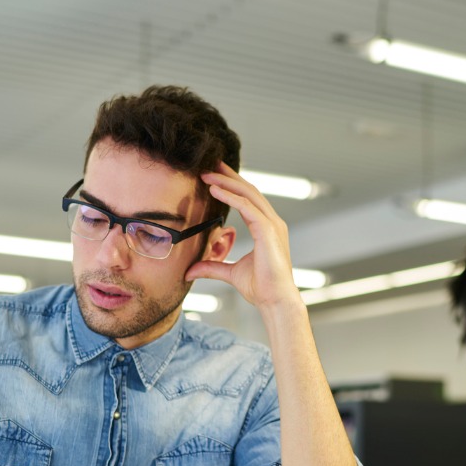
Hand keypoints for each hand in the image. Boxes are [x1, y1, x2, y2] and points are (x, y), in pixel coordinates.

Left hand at [185, 163, 300, 310]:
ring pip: (248, 194)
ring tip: (206, 174)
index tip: (214, 174)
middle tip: (210, 164)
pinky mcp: (268, 231)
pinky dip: (230, 197)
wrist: (275, 301)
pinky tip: (214, 190)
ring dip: (226, 182)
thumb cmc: (261, 288)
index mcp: (267, 228)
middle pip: (249, 190)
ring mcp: (272, 225)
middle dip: (229, 176)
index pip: (249, 198)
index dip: (231, 185)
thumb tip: (189, 271)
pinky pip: (247, 207)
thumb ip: (212, 267)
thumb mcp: (230, 273)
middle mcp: (272, 222)